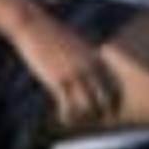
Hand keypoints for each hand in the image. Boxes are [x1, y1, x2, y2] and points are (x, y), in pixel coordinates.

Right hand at [11, 14, 120, 134]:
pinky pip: (68, 106)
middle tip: (93, 120)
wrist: (34, 26)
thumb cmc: (53, 34)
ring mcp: (75, 74)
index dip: (112, 100)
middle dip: (101, 112)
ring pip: (88, 107)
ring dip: (83, 118)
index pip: (114, 85)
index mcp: (97, 58)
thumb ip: (87, 55)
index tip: (106, 109)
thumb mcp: (77, 43)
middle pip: (105, 99)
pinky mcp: (58, 80)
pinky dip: (67, 116)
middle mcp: (90, 67)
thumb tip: (93, 64)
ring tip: (77, 122)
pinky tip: (63, 119)